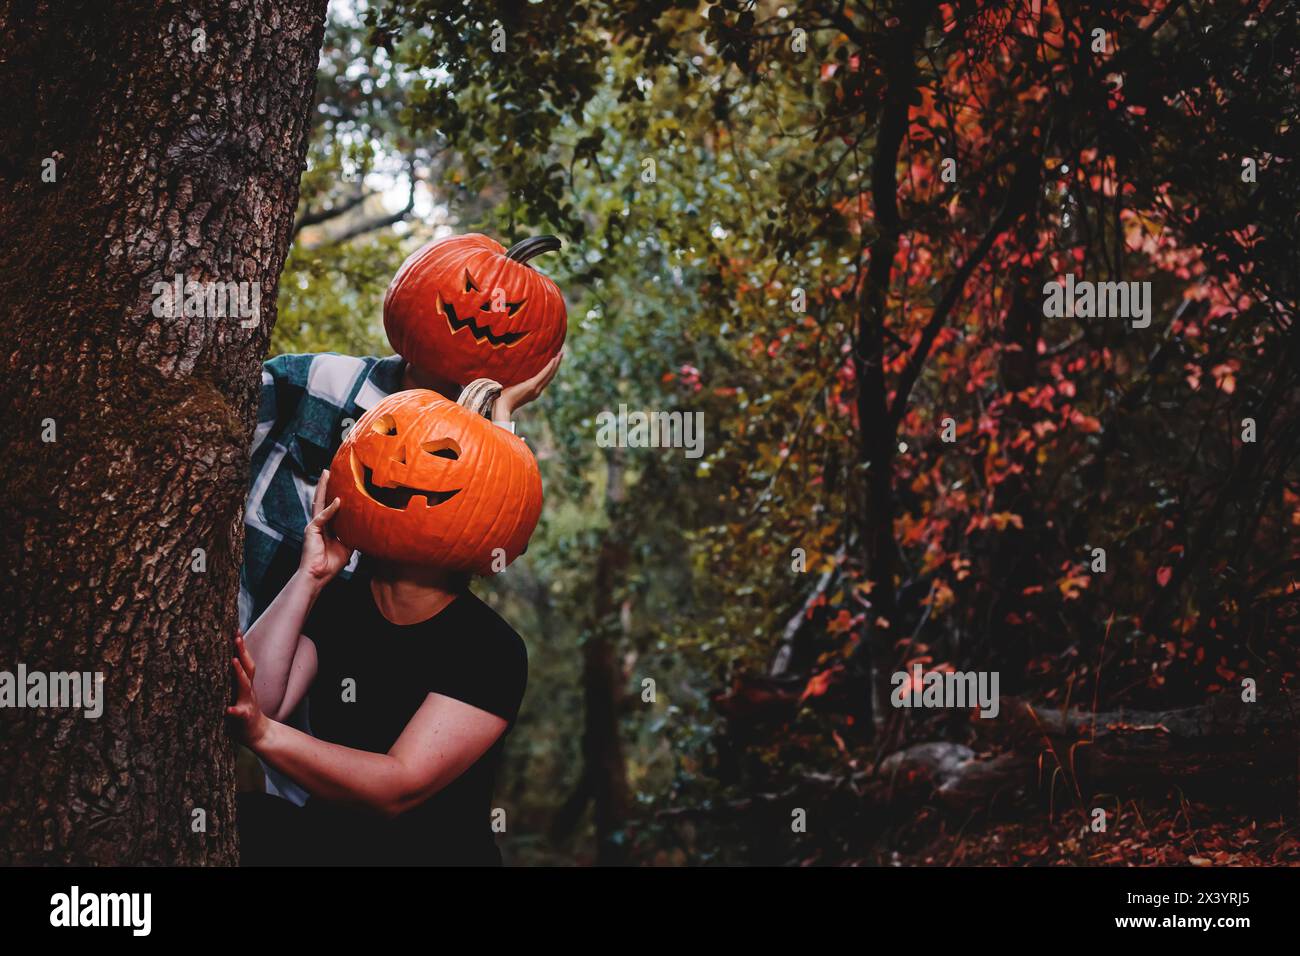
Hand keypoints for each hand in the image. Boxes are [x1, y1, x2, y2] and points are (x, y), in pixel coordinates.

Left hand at [226, 632, 269, 747]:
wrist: (259, 734)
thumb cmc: (243, 712)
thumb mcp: (238, 694)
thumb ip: (232, 680)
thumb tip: (220, 663)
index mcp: (244, 684)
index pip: (243, 660)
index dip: (240, 645)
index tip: (235, 628)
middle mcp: (247, 689)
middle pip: (247, 666)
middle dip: (241, 651)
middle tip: (236, 636)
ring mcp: (247, 702)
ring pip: (244, 685)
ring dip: (239, 673)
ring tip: (232, 661)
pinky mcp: (244, 717)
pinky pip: (239, 713)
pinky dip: (234, 710)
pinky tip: (228, 709)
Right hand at [300, 470, 351, 582]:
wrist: (318, 576)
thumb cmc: (331, 564)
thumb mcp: (347, 547)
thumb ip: (353, 534)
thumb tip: (367, 528)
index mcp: (326, 527)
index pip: (330, 506)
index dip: (335, 494)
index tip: (340, 481)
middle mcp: (319, 523)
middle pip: (322, 499)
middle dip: (326, 485)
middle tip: (329, 470)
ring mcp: (314, 525)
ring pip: (319, 502)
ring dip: (323, 487)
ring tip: (326, 474)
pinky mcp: (311, 529)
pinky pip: (322, 517)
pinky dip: (331, 509)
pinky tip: (338, 501)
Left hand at [494, 350, 562, 422]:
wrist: (501, 406)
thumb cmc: (502, 399)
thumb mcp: (509, 389)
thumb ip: (512, 383)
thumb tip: (507, 376)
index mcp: (532, 391)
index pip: (545, 379)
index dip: (550, 370)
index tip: (554, 361)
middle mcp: (537, 390)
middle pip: (550, 376)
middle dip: (556, 365)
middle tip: (561, 354)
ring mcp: (535, 389)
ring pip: (550, 374)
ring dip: (556, 364)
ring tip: (560, 354)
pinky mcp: (532, 385)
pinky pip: (544, 374)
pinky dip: (550, 366)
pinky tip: (554, 359)